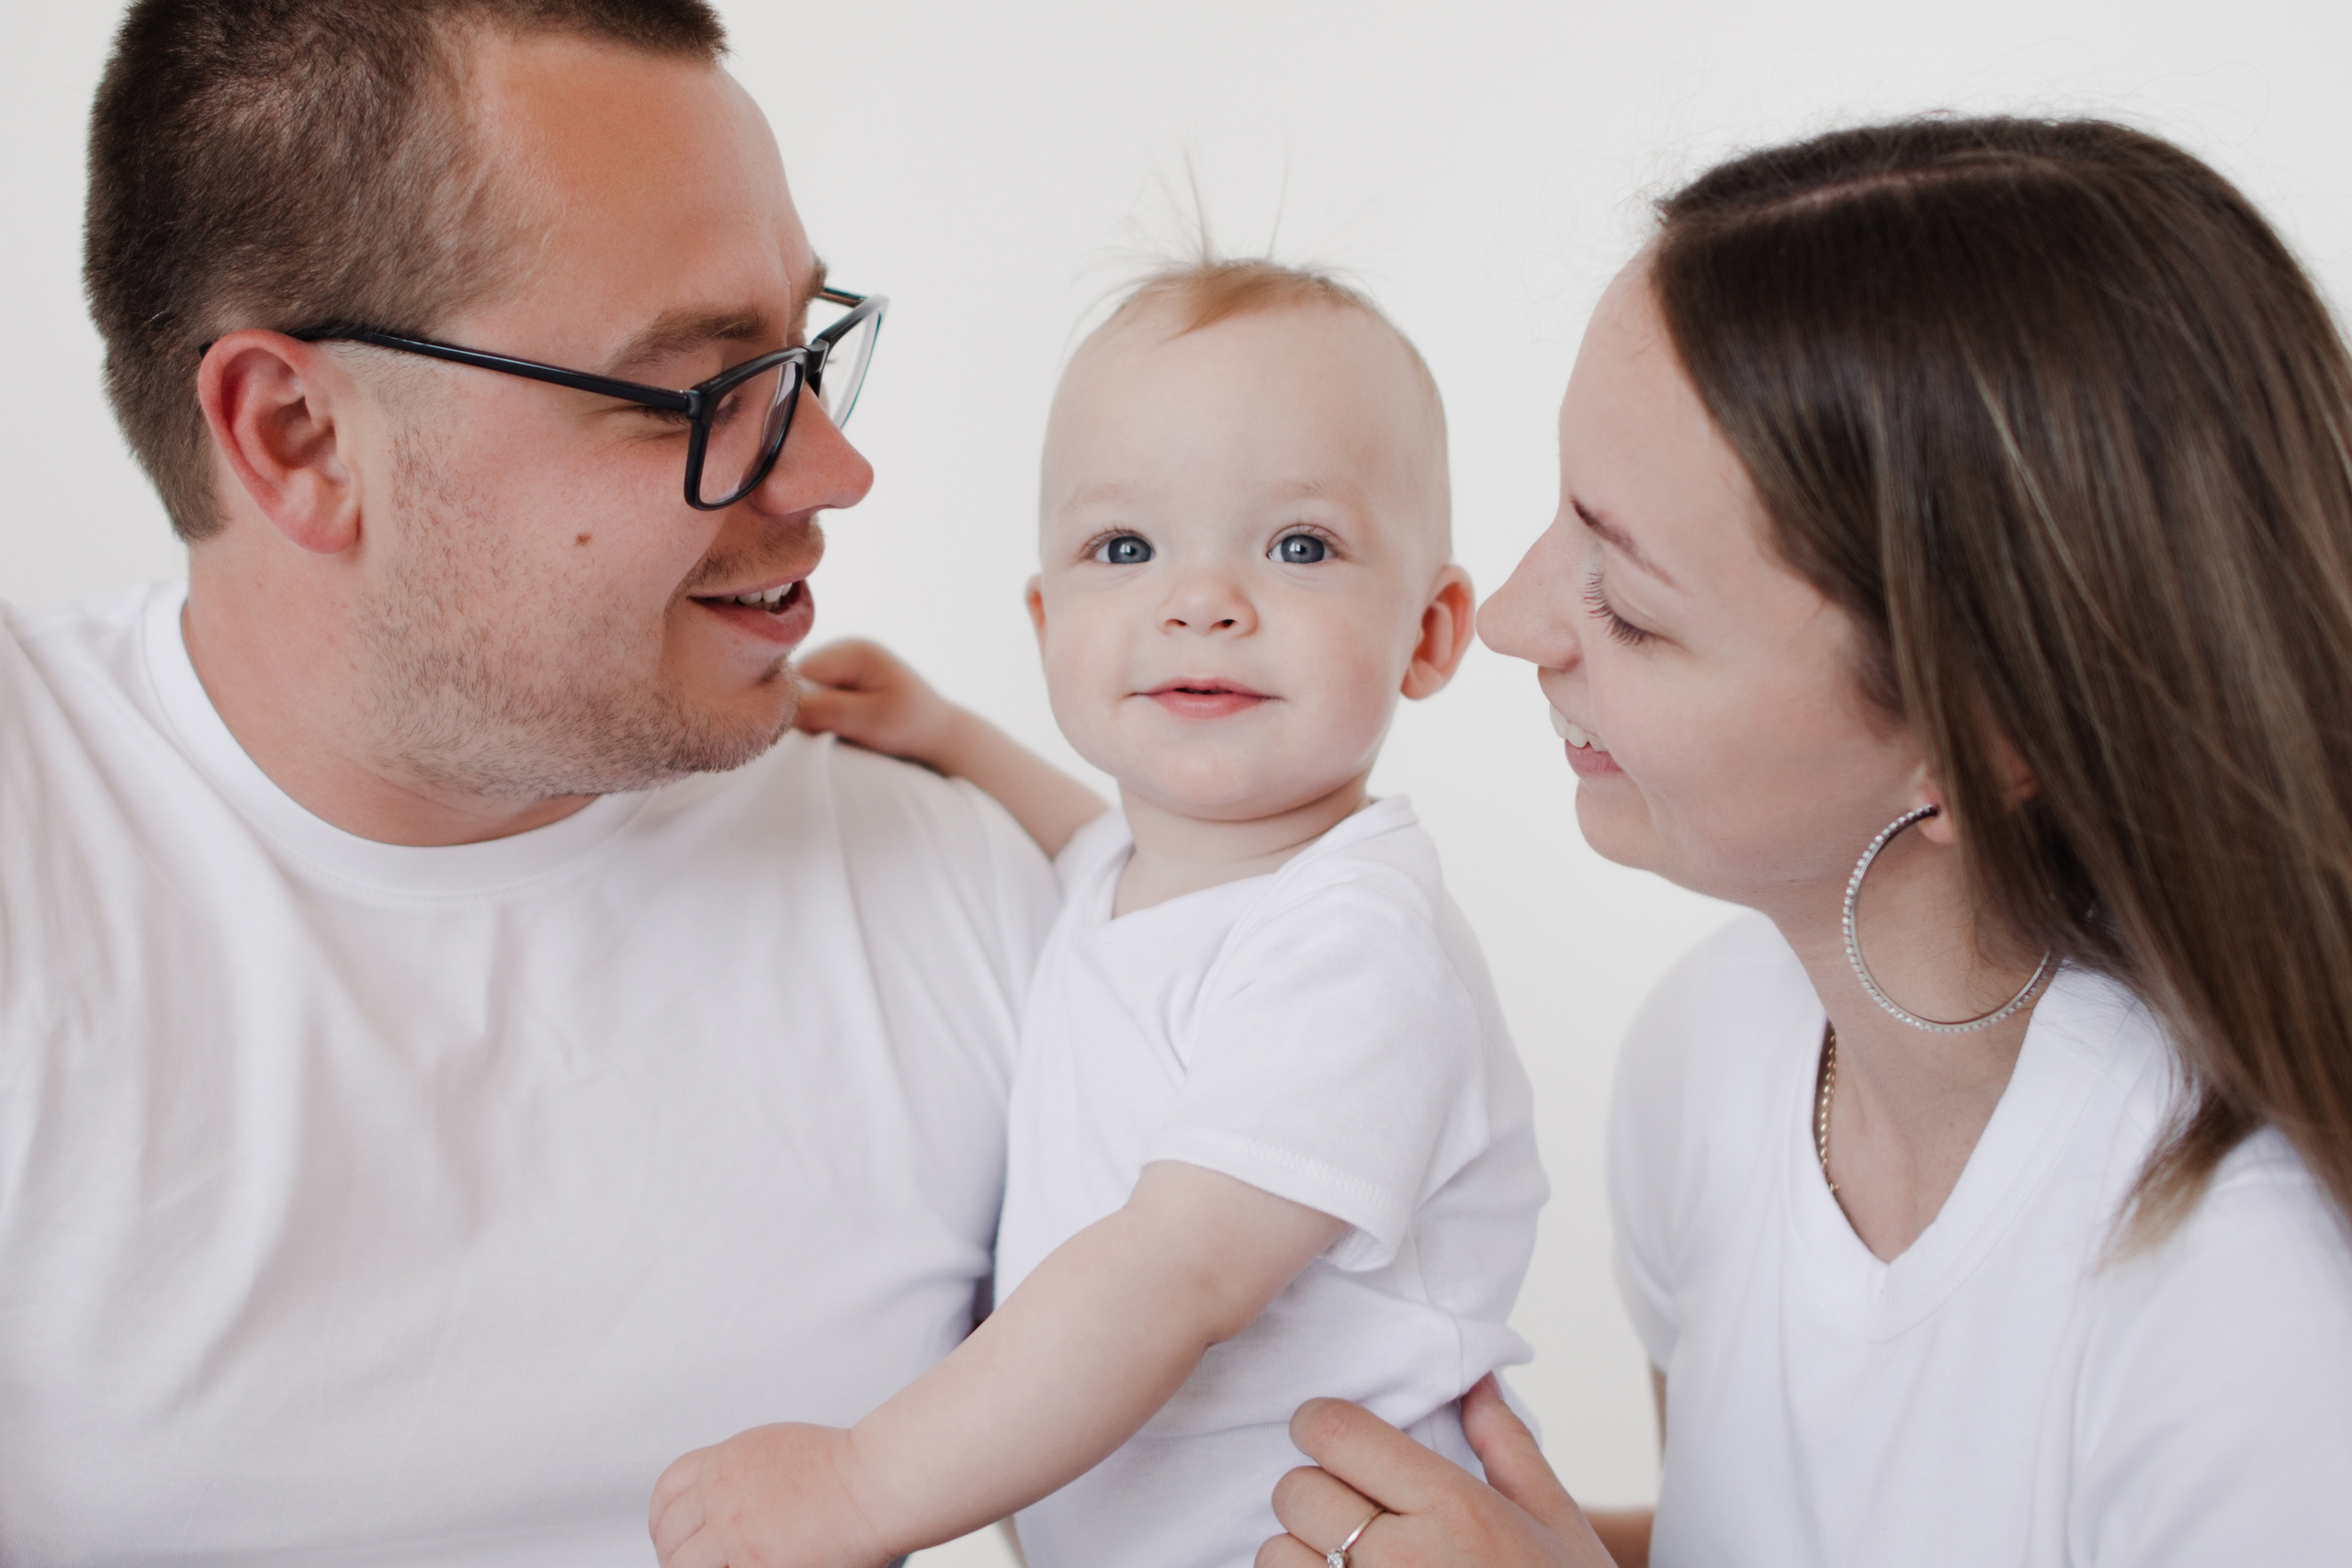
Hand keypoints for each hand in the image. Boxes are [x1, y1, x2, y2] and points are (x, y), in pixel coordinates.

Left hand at [650, 1422, 894, 1567]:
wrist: (875, 1483)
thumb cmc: (846, 1469)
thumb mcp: (777, 1449)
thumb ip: (741, 1471)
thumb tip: (719, 1501)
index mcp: (726, 1460)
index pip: (667, 1489)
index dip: (663, 1518)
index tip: (671, 1535)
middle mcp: (722, 1493)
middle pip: (670, 1532)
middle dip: (675, 1553)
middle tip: (693, 1564)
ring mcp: (733, 1532)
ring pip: (682, 1564)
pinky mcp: (751, 1563)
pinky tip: (749, 1567)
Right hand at [792, 639, 962, 768]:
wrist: (940, 739)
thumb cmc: (913, 727)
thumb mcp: (871, 720)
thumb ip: (827, 711)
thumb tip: (781, 712)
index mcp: (854, 651)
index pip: (801, 674)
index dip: (798, 704)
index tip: (816, 729)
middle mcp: (844, 654)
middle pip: (799, 684)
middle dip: (807, 712)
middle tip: (833, 735)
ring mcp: (843, 671)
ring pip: (805, 698)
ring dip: (815, 720)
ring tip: (843, 735)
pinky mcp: (842, 689)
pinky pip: (816, 706)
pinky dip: (823, 723)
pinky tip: (842, 733)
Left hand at [1257, 1377, 1618, 1567]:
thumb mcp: (1556, 1525)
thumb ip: (1508, 1447)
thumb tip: (1477, 1382)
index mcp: (1452, 1509)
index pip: (1334, 1432)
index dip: (1324, 1425)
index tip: (1337, 1437)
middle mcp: (1401, 1559)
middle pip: (1296, 1490)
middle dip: (1315, 1491)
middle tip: (1353, 1509)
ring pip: (1276, 1554)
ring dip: (1300, 1553)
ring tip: (1346, 1562)